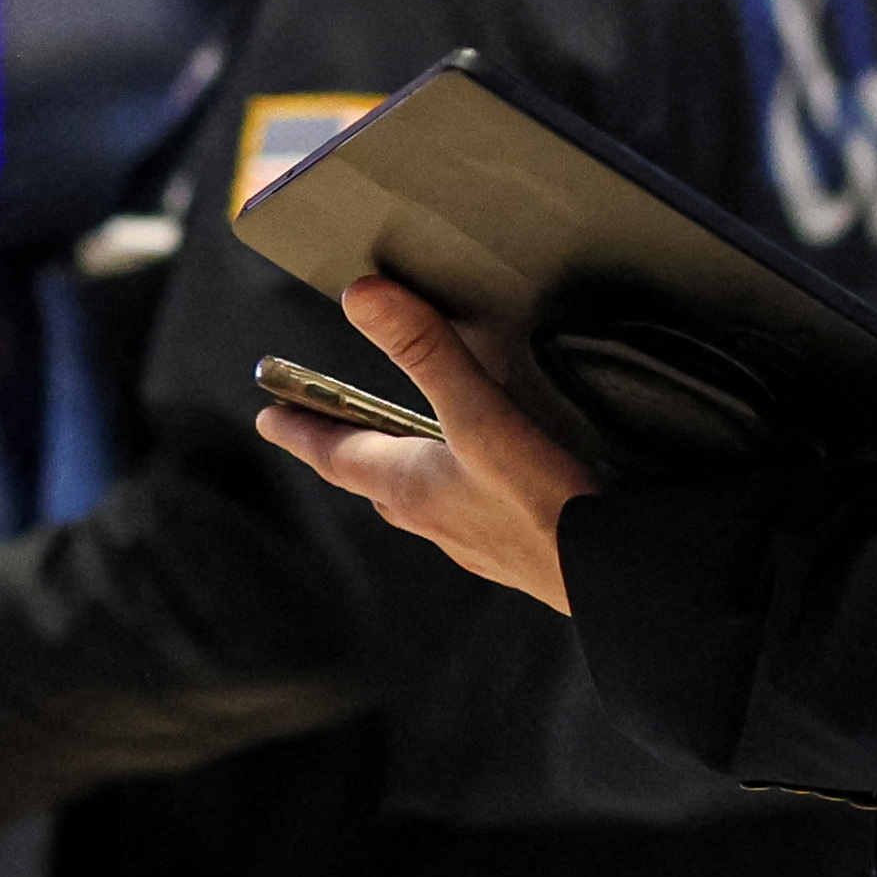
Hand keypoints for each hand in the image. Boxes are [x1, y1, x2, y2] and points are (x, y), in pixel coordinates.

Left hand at [255, 278, 599, 615]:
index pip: (337, 453)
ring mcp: (472, 540)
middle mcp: (433, 517)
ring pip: (417, 503)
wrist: (609, 579)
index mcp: (412, 485)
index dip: (301, 430)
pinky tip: (483, 487)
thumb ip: (427, 352)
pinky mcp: (512, 550)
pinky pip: (462, 516)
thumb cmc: (543, 503)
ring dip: (398, 473)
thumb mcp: (481, 414)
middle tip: (322, 429)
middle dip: (346, 449)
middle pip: (372, 480)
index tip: (267, 417)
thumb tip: (363, 297)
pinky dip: (453, 493)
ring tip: (400, 450)